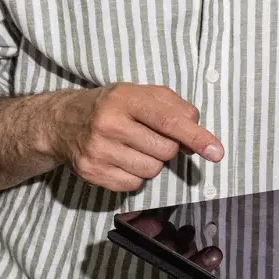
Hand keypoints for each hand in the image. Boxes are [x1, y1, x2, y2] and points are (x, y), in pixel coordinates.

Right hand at [47, 83, 222, 192]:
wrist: (62, 122)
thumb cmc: (112, 106)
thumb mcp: (143, 94)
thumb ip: (177, 110)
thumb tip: (197, 140)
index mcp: (126, 98)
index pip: (169, 120)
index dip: (196, 137)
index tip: (216, 152)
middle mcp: (110, 124)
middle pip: (165, 150)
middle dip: (168, 147)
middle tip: (151, 136)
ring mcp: (98, 150)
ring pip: (152, 170)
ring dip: (152, 162)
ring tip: (135, 146)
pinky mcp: (91, 172)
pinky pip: (134, 185)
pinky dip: (135, 175)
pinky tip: (122, 159)